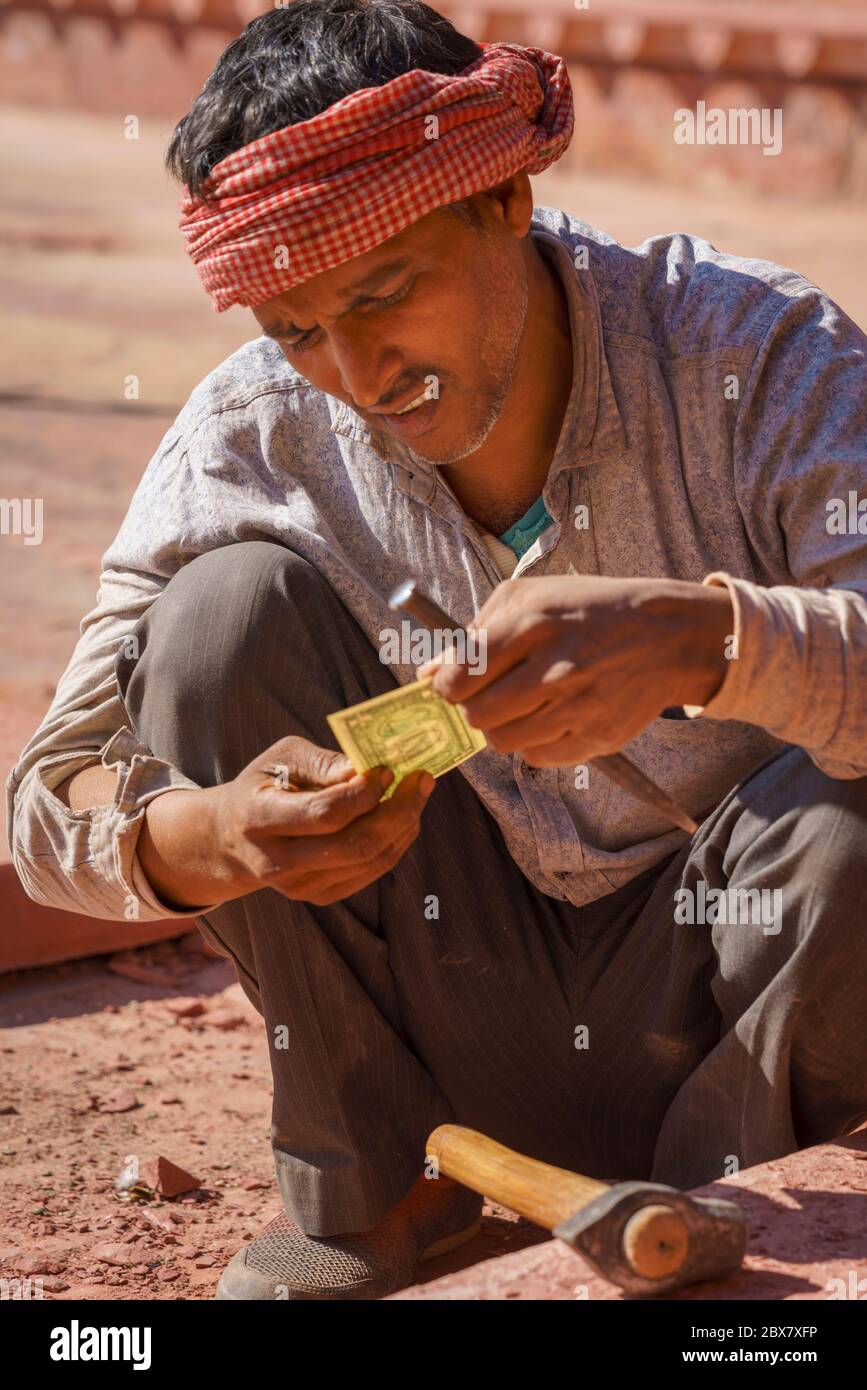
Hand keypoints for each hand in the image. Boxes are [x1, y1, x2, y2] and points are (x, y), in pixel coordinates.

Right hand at [211, 736, 433, 904]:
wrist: (234, 837)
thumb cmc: (266, 785)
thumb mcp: (283, 758)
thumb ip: (322, 763)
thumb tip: (363, 769)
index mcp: (260, 819)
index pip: (325, 814)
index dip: (364, 793)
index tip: (388, 769)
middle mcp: (277, 862)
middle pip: (355, 845)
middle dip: (398, 811)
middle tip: (422, 780)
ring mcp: (298, 886)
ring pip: (368, 861)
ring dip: (403, 826)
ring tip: (416, 793)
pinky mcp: (318, 896)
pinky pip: (370, 873)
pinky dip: (395, 844)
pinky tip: (403, 818)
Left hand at [422, 575, 731, 766]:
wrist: (666, 636)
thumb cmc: (587, 610)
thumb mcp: (530, 596)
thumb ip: (474, 632)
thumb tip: (427, 671)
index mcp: (533, 623)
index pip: (462, 676)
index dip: (444, 686)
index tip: (449, 684)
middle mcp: (556, 668)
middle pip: (479, 715)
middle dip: (470, 709)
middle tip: (483, 696)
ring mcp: (579, 707)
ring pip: (504, 742)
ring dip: (500, 727)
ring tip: (518, 705)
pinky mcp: (597, 738)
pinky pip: (537, 758)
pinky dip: (532, 742)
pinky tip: (547, 717)